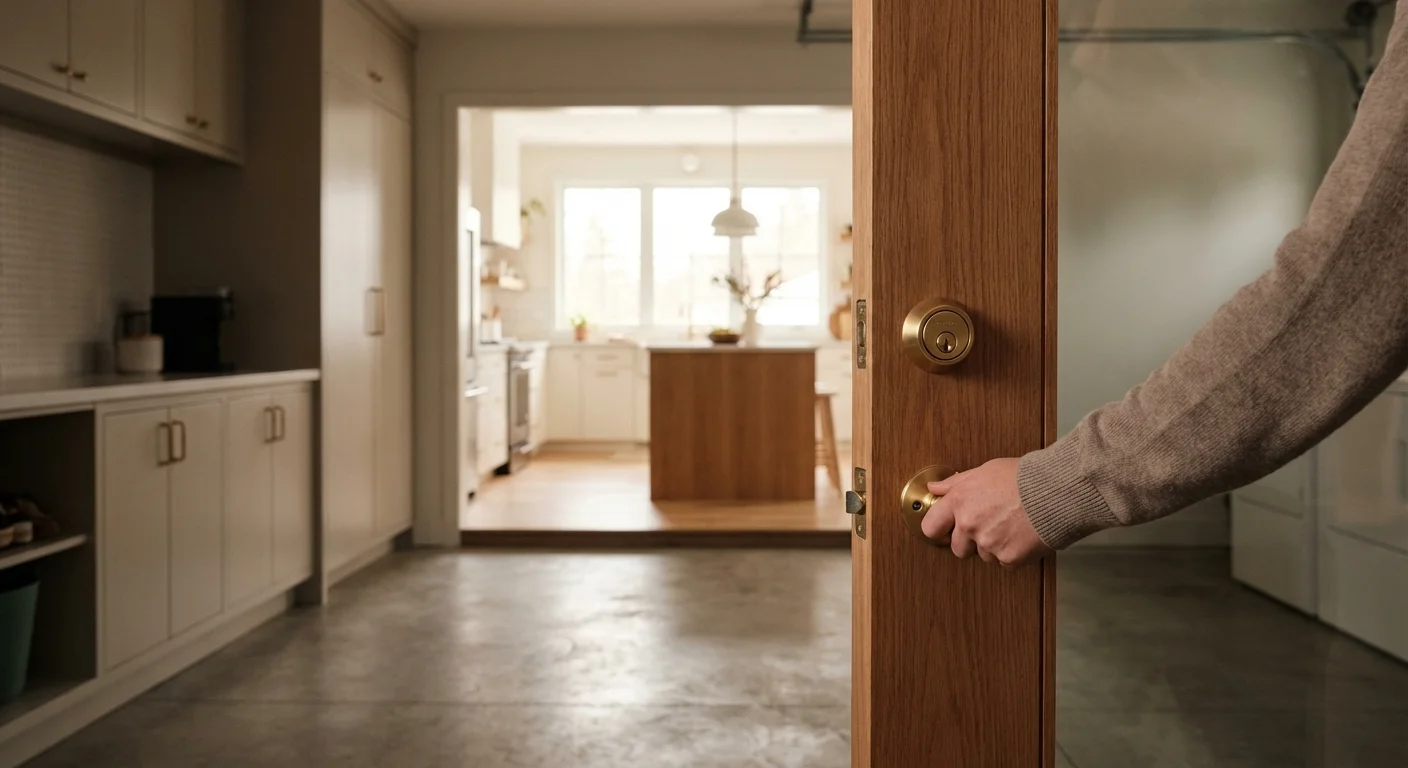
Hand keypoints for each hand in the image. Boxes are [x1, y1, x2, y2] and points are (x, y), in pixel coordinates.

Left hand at [921, 458, 1052, 566]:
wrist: (1057, 491)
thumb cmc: (1024, 477)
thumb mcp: (985, 471)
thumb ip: (956, 483)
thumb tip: (936, 488)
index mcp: (959, 501)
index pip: (931, 527)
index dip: (938, 529)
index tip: (945, 530)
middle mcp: (969, 525)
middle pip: (957, 548)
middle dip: (968, 542)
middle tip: (988, 527)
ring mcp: (988, 544)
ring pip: (983, 556)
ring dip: (993, 547)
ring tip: (1011, 526)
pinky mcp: (1008, 558)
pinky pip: (1004, 563)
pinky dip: (1012, 553)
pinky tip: (1023, 535)